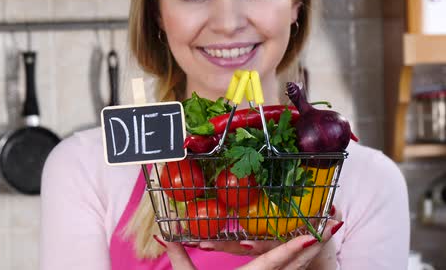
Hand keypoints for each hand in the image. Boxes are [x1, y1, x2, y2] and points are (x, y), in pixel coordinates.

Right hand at [155, 207, 342, 269]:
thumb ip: (179, 258)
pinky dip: (299, 269)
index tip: (311, 235)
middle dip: (312, 248)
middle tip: (329, 227)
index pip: (272, 261)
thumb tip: (163, 236)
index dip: (292, 248)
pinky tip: (305, 262)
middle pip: (293, 267)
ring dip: (309, 258)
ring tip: (323, 239)